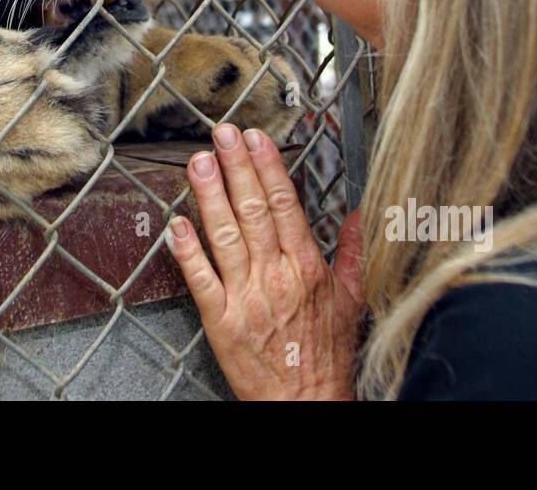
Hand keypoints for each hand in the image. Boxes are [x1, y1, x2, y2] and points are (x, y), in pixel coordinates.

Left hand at [166, 123, 365, 399]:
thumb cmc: (326, 355)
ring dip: (210, 195)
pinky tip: (176, 224)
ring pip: (225, 235)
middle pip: (253, 210)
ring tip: (199, 162)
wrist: (307, 401)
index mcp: (307, 266)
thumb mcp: (353, 299)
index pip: (285, 204)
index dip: (268, 167)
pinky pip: (201, 279)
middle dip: (236, 167)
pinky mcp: (221, 321)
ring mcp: (246, 296)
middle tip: (222, 134)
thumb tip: (360, 216)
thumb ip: (355, 252)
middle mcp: (276, 275)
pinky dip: (187, 251)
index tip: (256, 139)